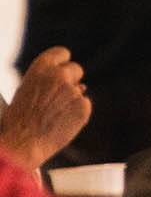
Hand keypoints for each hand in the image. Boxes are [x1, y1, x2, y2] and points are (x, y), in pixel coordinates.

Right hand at [0, 47, 90, 168]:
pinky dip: (78, 113)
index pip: (62, 53)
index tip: (62, 69)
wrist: (21, 143)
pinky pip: (85, 105)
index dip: (63, 62)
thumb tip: (78, 83)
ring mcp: (73, 91)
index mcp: (41, 67)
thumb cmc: (18, 119)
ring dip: (72, 99)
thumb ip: (47, 81)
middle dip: (71, 80)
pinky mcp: (84, 107)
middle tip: (59, 95)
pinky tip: (62, 123)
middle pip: (76, 69)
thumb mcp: (26, 90)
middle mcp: (59, 75)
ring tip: (53, 114)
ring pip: (80, 90)